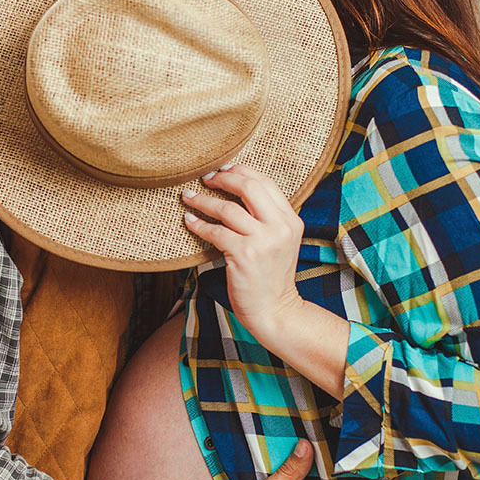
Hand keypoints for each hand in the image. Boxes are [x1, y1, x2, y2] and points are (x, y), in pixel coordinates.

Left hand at [181, 164, 304, 349]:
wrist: (275, 310)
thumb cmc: (270, 277)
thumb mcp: (279, 242)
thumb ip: (266, 219)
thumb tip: (236, 191)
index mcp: (290, 220)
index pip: (265, 183)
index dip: (241, 171)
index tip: (223, 169)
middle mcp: (280, 227)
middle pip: (248, 187)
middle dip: (223, 178)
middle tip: (205, 178)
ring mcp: (263, 241)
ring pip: (228, 208)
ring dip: (203, 200)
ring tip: (188, 197)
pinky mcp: (244, 255)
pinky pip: (215, 232)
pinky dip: (198, 224)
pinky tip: (189, 221)